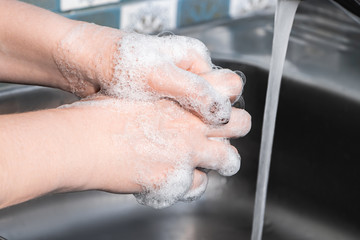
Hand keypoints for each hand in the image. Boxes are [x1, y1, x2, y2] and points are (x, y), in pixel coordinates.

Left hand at [53, 23, 244, 124]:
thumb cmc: (117, 60)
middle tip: (197, 138)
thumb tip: (222, 112)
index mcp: (194, 60)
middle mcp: (187, 74)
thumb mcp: (158, 75)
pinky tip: (166, 142)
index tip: (209, 126)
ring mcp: (172, 90)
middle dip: (212, 123)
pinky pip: (178, 120)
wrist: (82, 65)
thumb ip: (194, 91)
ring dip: (194, 131)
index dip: (223, 109)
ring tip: (181, 144)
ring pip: (197, 115)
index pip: (229, 87)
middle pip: (216, 103)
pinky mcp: (158, 103)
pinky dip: (176, 133)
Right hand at [59, 95, 250, 207]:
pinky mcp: (173, 180)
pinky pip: (199, 186)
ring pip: (230, 161)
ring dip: (221, 161)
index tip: (222, 101)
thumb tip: (171, 99)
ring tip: (211, 160)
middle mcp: (193, 126)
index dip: (229, 94)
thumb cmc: (101, 114)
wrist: (82, 142)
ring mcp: (187, 154)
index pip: (230, 87)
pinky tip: (178, 176)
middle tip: (222, 131)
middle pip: (242, 124)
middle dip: (235, 128)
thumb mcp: (135, 92)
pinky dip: (191, 183)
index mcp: (184, 98)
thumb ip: (163, 97)